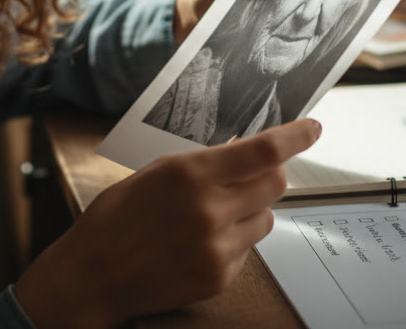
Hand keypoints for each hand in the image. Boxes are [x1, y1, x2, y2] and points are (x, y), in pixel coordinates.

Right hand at [13, 118, 321, 328]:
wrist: (92, 275)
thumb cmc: (115, 219)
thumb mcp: (155, 174)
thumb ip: (202, 165)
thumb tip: (243, 151)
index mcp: (191, 173)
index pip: (264, 150)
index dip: (297, 136)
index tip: (313, 128)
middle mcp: (210, 208)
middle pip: (276, 183)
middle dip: (272, 173)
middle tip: (256, 173)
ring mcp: (217, 246)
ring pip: (266, 218)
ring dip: (252, 210)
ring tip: (214, 215)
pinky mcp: (219, 276)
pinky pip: (247, 249)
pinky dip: (234, 241)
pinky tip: (200, 243)